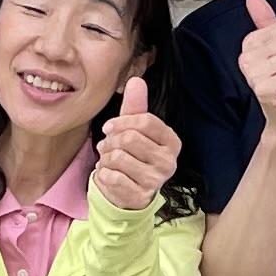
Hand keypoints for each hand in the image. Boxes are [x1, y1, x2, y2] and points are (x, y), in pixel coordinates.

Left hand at [94, 76, 180, 212]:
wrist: (129, 193)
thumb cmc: (133, 156)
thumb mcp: (134, 130)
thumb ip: (136, 106)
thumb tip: (136, 80)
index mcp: (171, 141)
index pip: (144, 121)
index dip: (121, 122)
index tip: (110, 127)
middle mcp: (168, 161)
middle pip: (129, 139)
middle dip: (110, 141)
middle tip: (107, 147)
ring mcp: (156, 180)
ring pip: (119, 157)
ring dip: (106, 158)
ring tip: (109, 161)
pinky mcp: (140, 196)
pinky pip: (112, 177)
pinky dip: (103, 174)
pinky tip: (109, 175)